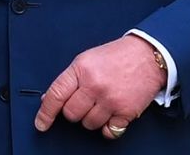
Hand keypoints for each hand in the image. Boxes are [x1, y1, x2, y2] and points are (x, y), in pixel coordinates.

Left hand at [34, 35, 164, 138]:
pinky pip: (109, 132)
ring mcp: (110, 100)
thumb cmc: (117, 57)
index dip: (46, 113)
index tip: (41, 124)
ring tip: (102, 103)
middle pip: (71, 114)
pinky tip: (112, 115)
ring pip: (89, 124)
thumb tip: (49, 99)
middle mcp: (94, 85)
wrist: (148, 55)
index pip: (56, 95)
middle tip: (86, 101)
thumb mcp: (87, 60)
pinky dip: (109, 128)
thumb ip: (69, 80)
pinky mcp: (126, 112)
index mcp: (81, 69)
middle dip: (75, 111)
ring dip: (93, 118)